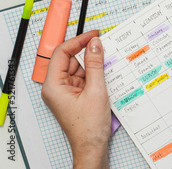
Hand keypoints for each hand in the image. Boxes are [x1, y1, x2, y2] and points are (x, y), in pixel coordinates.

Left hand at [41, 30, 109, 167]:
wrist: (92, 146)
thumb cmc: (88, 126)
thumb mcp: (96, 90)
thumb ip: (96, 64)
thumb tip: (95, 44)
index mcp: (53, 85)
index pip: (62, 53)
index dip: (78, 41)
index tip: (93, 35)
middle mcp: (56, 87)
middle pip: (71, 59)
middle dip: (88, 55)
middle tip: (104, 49)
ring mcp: (66, 91)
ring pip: (79, 68)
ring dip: (93, 66)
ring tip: (107, 70)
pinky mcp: (75, 95)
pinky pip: (84, 77)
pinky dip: (95, 75)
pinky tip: (105, 79)